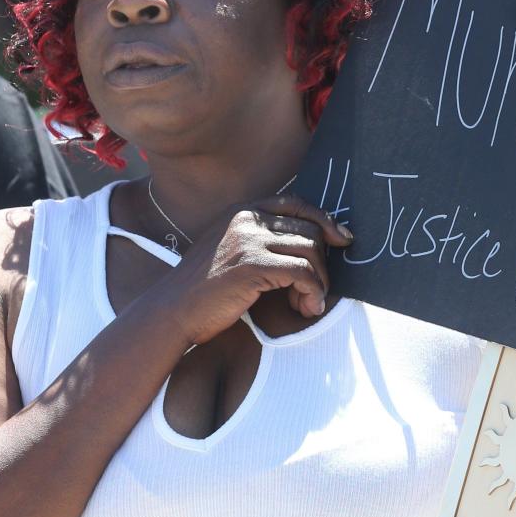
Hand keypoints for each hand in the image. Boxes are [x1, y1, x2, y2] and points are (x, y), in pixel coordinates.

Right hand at [162, 195, 351, 345]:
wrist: (171, 312)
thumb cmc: (203, 289)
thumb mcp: (229, 250)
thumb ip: (260, 239)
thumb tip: (310, 243)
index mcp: (242, 211)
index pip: (296, 204)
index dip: (324, 220)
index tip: (343, 239)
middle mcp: (246, 219)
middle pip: (309, 230)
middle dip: (322, 263)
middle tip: (316, 291)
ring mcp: (249, 240)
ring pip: (311, 251)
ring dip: (319, 282)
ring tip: (309, 303)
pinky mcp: (253, 265)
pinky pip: (303, 273)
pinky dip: (313, 292)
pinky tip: (306, 307)